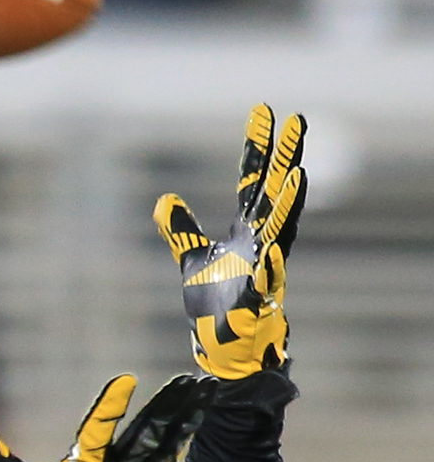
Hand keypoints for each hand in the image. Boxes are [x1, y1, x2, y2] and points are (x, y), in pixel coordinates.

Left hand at [155, 104, 306, 383]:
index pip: (252, 180)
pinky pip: (265, 280)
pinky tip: (272, 250)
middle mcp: (260, 244)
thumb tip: (163, 199)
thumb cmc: (216, 307)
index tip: (263, 111)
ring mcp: (263, 270)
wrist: (225, 351)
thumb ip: (181, 229)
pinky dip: (270, 265)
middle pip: (275, 194)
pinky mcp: (256, 302)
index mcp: (246, 232)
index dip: (257, 146)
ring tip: (297, 172)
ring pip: (279, 231)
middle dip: (285, 158)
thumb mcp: (192, 260)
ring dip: (288, 203)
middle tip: (298, 120)